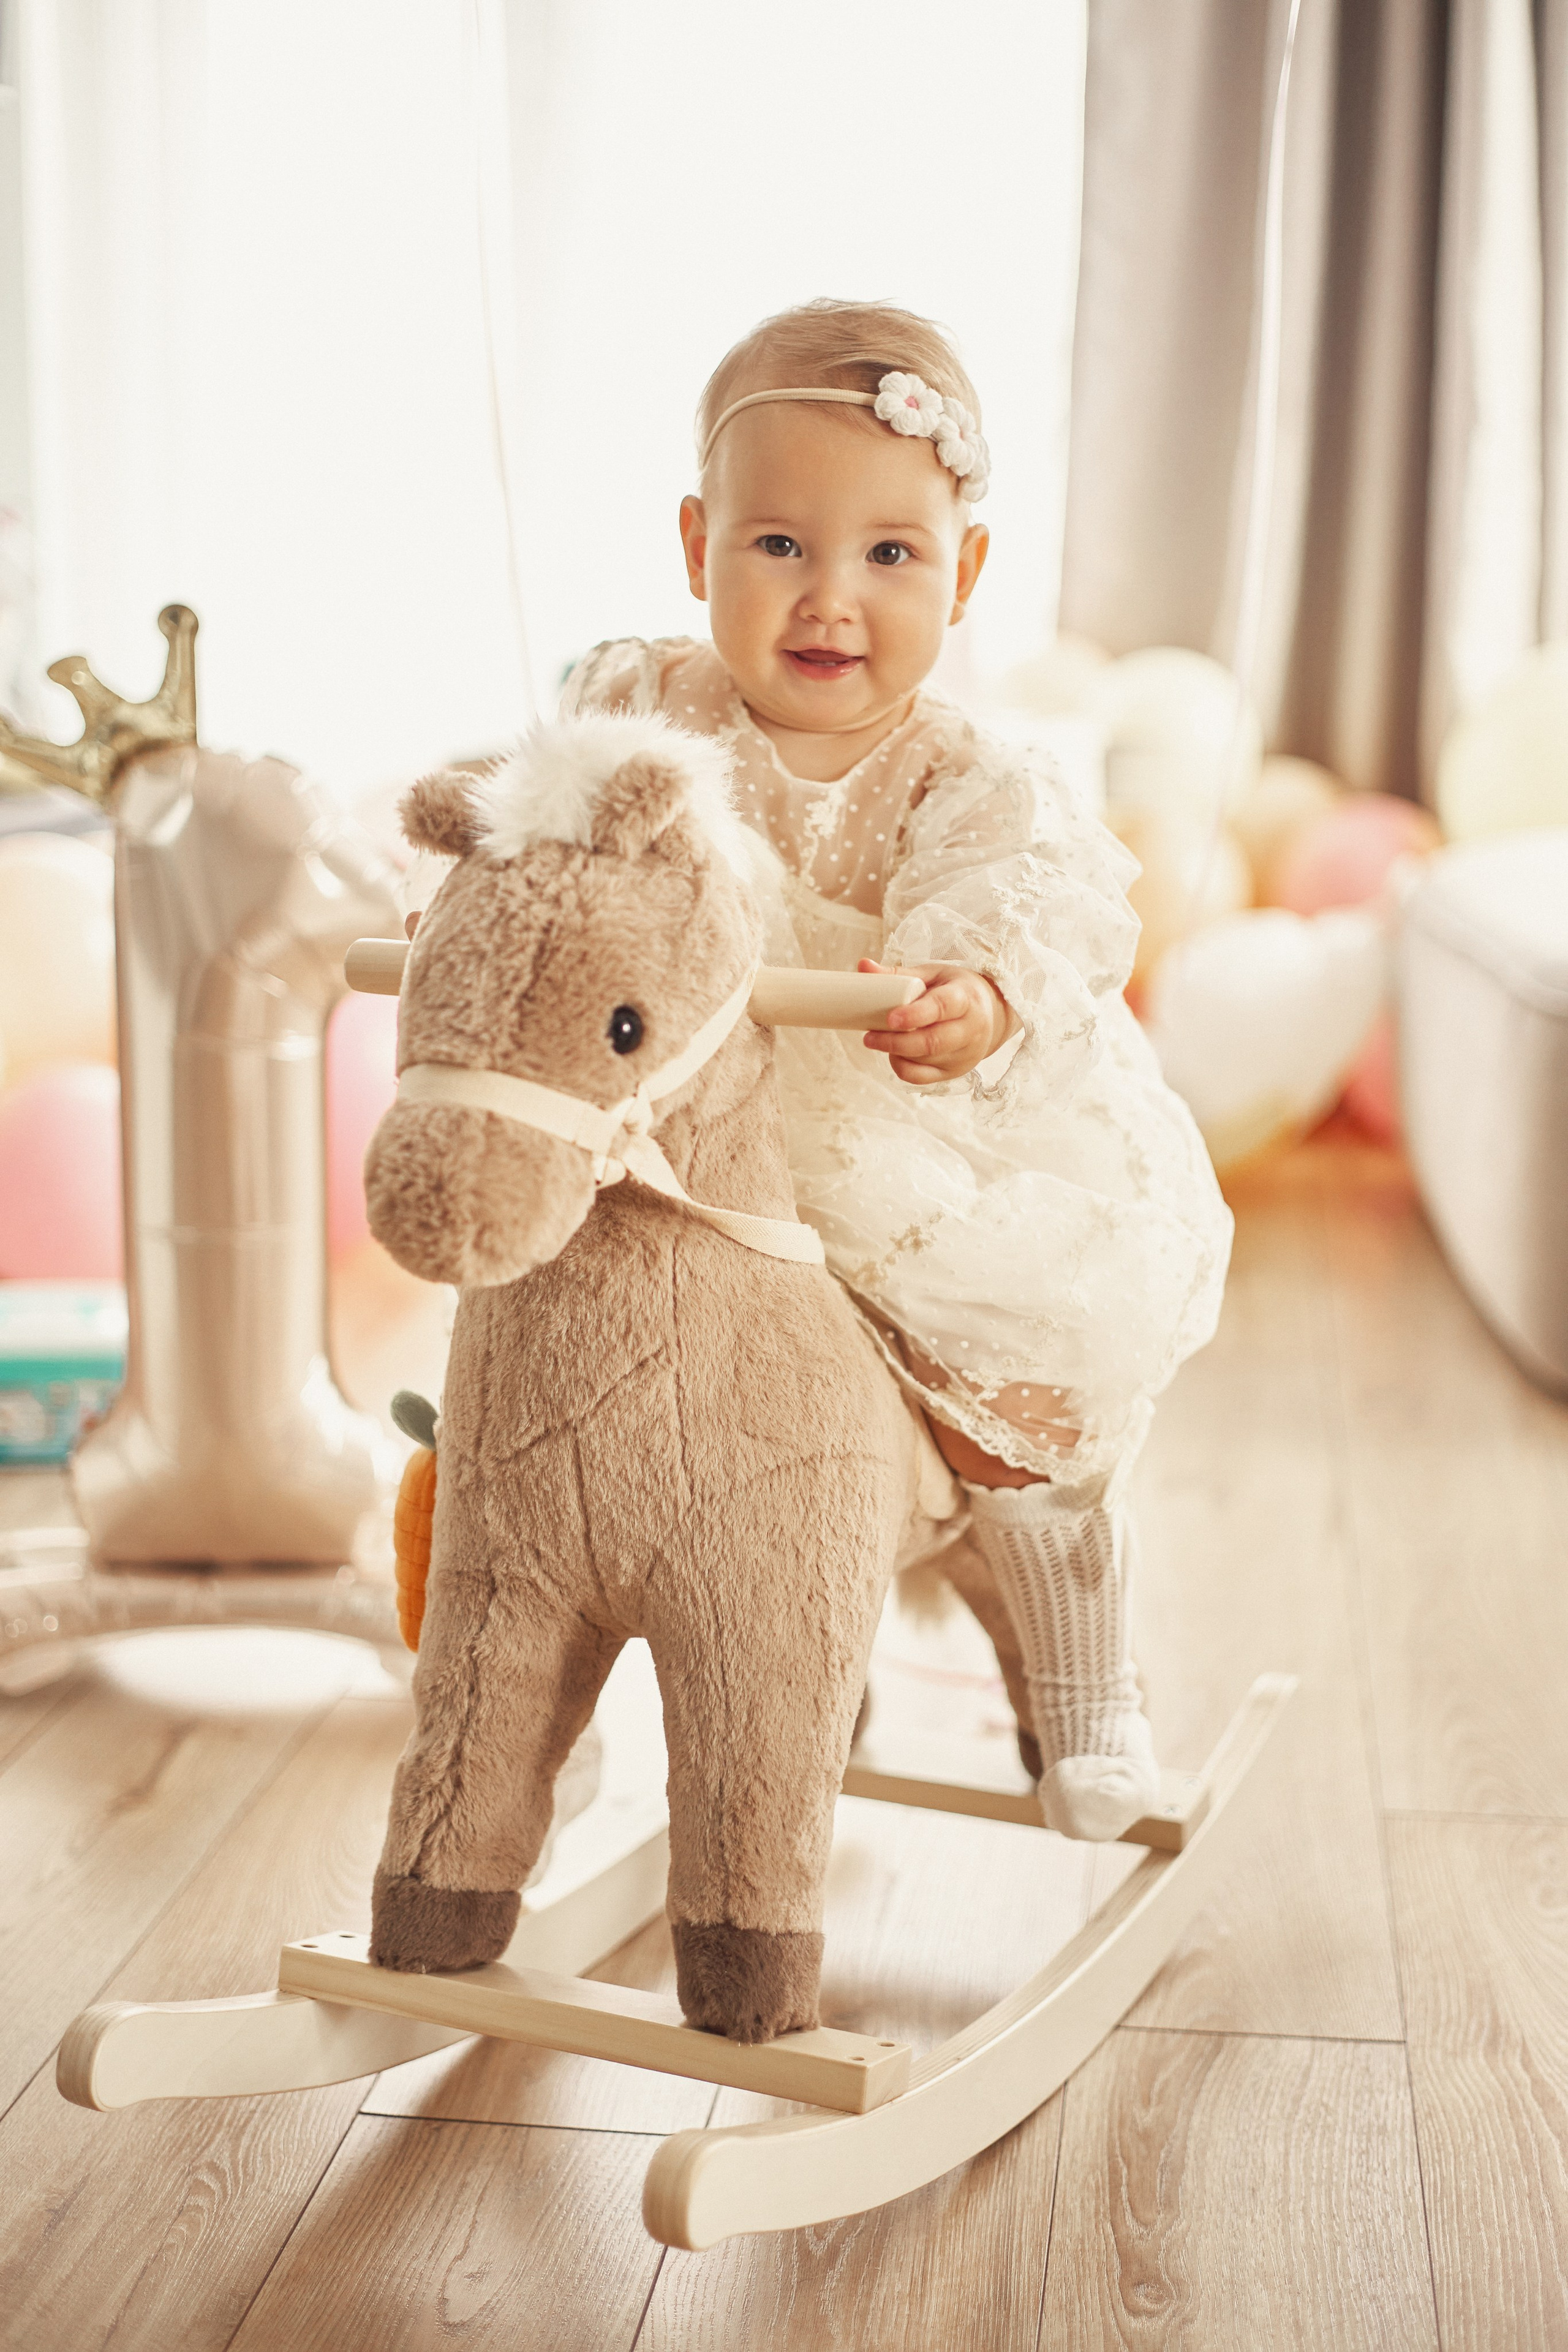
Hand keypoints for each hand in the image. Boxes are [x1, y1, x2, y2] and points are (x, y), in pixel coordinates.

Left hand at [859, 959, 1017, 1085]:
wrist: (989, 1015)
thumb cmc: (955, 990)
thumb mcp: (933, 975)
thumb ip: (899, 974)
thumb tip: (863, 966)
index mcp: (966, 998)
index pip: (942, 1007)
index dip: (915, 1014)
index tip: (890, 1018)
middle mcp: (970, 1029)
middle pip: (932, 1042)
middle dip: (896, 1041)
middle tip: (869, 1036)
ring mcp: (964, 1055)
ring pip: (924, 1061)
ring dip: (895, 1052)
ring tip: (877, 1039)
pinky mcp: (954, 1072)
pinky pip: (921, 1077)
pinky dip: (901, 1067)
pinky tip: (894, 1053)